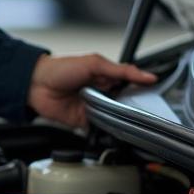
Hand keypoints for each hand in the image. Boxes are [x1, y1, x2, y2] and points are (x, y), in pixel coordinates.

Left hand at [26, 53, 156, 130]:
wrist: (36, 84)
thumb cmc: (61, 68)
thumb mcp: (94, 63)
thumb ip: (121, 70)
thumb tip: (146, 75)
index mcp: (106, 78)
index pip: (131, 86)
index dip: (143, 91)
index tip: (157, 96)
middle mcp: (103, 94)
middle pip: (125, 104)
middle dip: (133, 108)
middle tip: (144, 111)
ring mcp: (95, 108)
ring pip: (115, 118)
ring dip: (120, 119)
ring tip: (127, 119)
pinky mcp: (85, 122)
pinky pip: (100, 129)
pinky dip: (106, 130)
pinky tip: (112, 129)